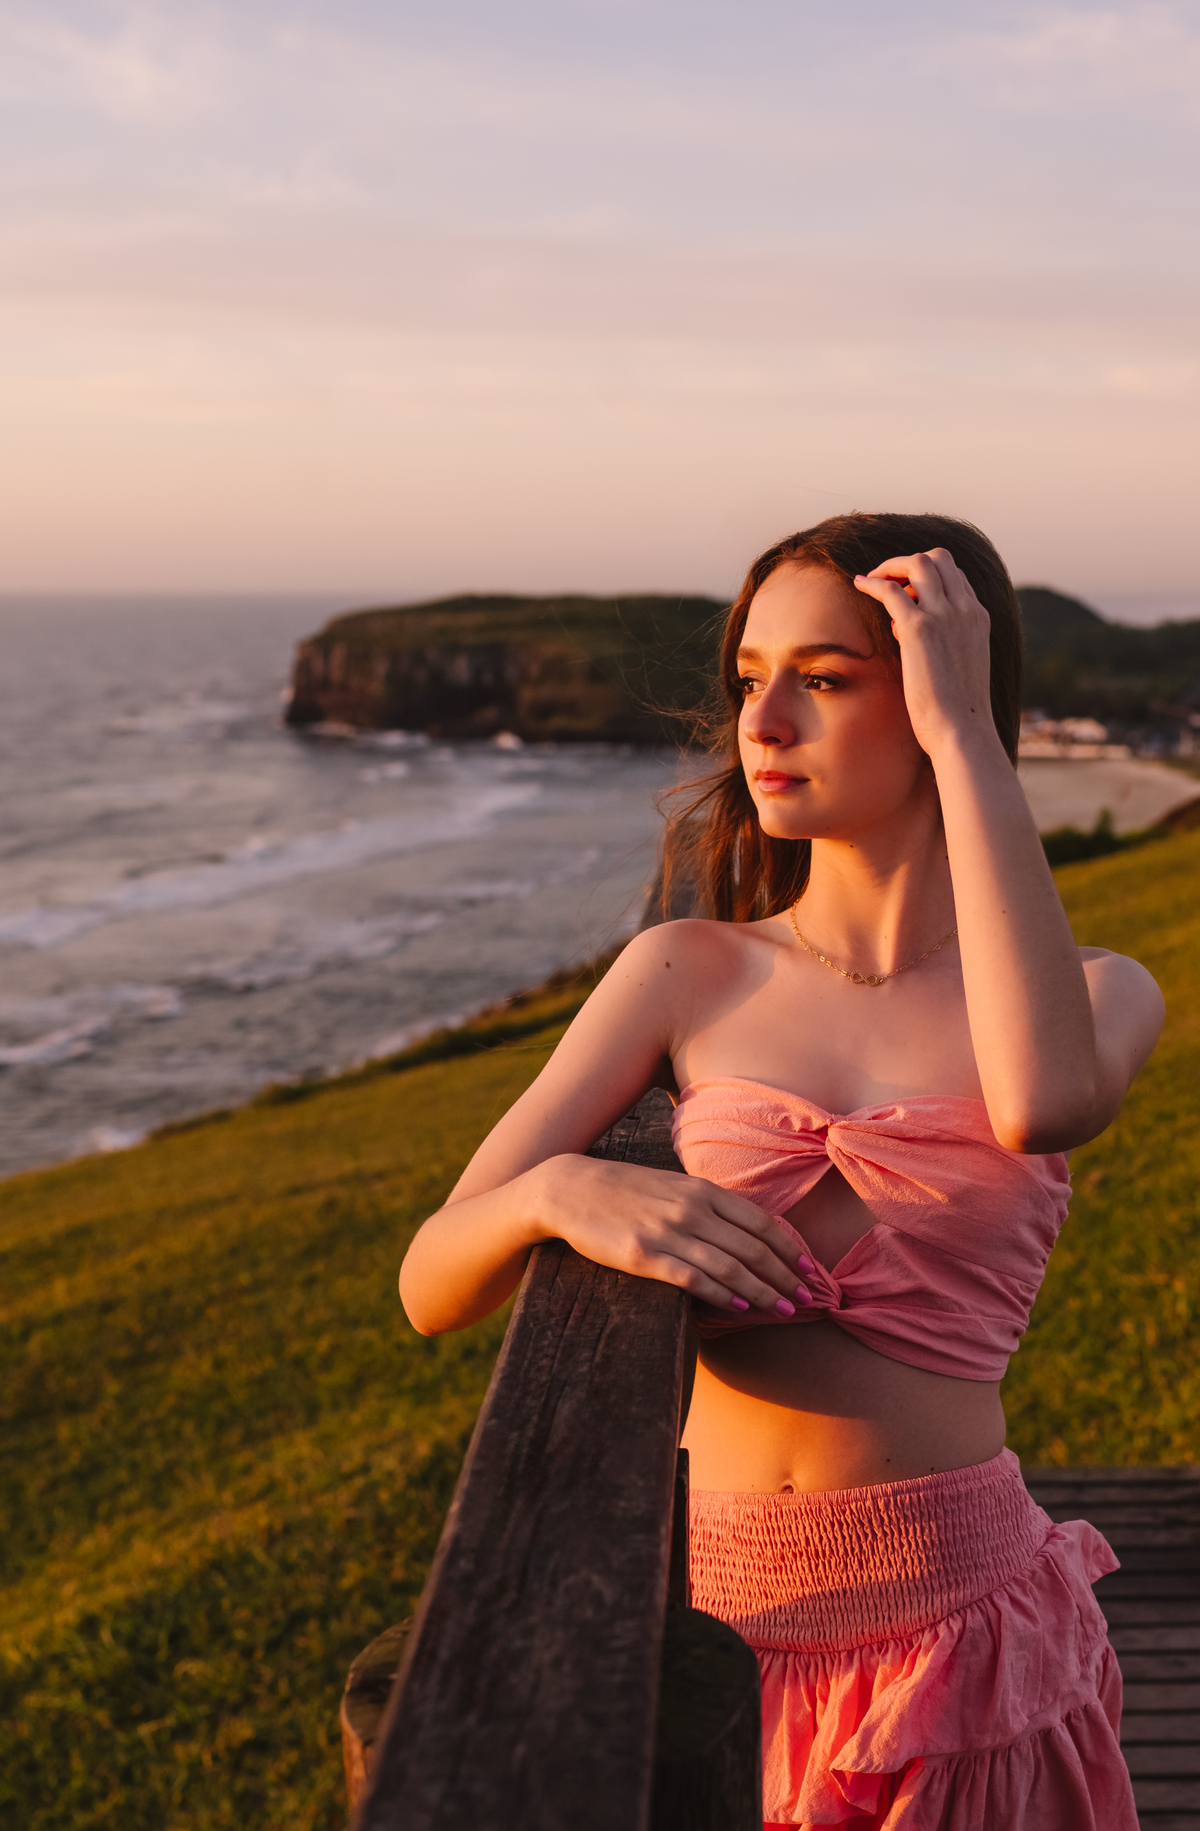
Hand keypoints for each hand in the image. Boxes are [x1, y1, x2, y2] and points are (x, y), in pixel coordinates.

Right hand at [534, 1154, 813, 1314]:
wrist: (569, 1189)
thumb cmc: (623, 1190)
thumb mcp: (671, 1187)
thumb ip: (706, 1204)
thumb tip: (743, 1231)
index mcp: (701, 1190)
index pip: (760, 1221)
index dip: (789, 1248)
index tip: (809, 1269)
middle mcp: (691, 1208)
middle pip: (752, 1247)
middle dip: (785, 1276)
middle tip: (807, 1299)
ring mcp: (668, 1232)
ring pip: (730, 1266)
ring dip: (763, 1291)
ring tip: (785, 1310)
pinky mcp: (644, 1255)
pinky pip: (693, 1278)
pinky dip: (722, 1294)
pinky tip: (740, 1308)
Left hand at [853, 548, 995, 757]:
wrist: (962, 730)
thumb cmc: (959, 710)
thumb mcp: (963, 667)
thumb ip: (951, 645)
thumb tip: (924, 643)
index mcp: (979, 617)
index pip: (955, 575)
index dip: (929, 578)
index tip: (909, 595)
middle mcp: (965, 609)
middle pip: (939, 559)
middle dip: (909, 562)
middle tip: (888, 579)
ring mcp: (944, 615)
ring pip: (917, 564)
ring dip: (890, 566)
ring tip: (871, 579)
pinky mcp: (919, 629)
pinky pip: (890, 590)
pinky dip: (872, 582)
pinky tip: (859, 585)